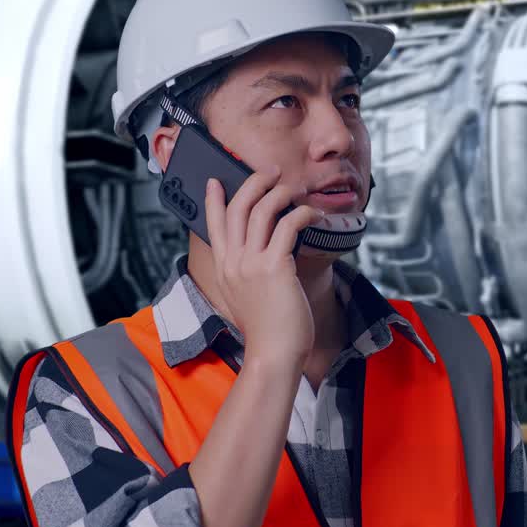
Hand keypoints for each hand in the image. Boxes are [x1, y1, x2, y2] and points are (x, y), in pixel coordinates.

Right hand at [204, 167, 320, 370]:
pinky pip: (288, 225)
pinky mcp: (275, 267)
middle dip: (253, 183)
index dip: (213, 200)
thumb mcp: (243, 298)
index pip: (212, 225)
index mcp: (222, 269)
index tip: (215, 181)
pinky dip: (302, 213)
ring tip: (294, 190)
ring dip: (280, 193)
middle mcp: (232, 262)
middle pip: (237, 208)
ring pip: (262, 210)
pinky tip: (313, 215)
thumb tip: (258, 257)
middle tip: (270, 172)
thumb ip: (244, 275)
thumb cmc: (266, 331)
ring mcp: (251, 264)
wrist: (273, 354)